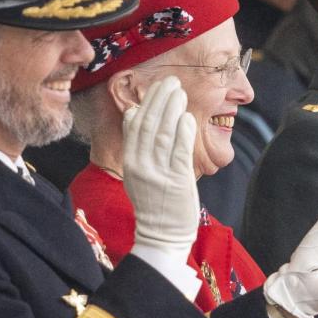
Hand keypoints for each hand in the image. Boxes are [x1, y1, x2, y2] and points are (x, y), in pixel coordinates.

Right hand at [121, 76, 198, 256]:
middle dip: (160, 99)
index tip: (156, 86)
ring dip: (172, 109)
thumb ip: (138, 144)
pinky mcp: (177, 181)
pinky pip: (179, 151)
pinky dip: (183, 132)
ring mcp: (158, 173)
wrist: (161, 236)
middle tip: (171, 81)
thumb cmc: (155, 202)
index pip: (135, 125)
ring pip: (163, 134)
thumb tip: (137, 113)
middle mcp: (141, 165)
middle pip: (149, 124)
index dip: (146, 102)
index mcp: (130, 161)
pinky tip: (187, 117)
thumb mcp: (138, 172)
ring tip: (180, 92)